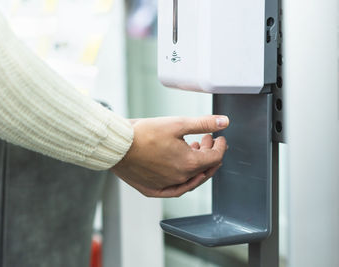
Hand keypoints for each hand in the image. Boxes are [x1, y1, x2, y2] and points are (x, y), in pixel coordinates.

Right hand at [111, 115, 228, 197]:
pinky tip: (182, 169)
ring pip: (191, 178)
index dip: (220, 146)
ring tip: (192, 149)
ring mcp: (167, 186)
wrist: (118, 146)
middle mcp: (181, 178)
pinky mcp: (154, 190)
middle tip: (206, 140)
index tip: (219, 137)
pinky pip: (175, 189)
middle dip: (209, 152)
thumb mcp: (177, 124)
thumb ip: (203, 123)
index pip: (216, 157)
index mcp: (189, 163)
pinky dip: (183, 179)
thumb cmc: (144, 134)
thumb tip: (224, 121)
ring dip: (196, 164)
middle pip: (205, 168)